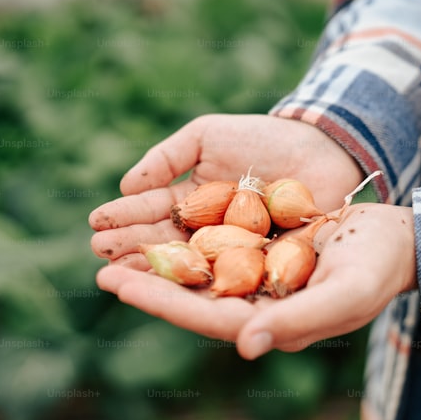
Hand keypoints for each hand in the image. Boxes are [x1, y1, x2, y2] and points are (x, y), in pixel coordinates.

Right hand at [88, 113, 362, 268]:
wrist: (325, 149)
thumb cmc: (265, 139)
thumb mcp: (207, 137)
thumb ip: (166, 158)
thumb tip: (126, 185)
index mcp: (193, 204)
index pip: (153, 214)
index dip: (125, 218)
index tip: (96, 223)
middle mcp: (208, 235)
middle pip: (164, 246)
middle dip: (130, 249)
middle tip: (99, 254)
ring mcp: (233, 256)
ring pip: (188, 266)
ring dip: (154, 271)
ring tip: (122, 273)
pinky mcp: (260, 272)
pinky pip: (227, 278)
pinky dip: (200, 281)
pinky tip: (176, 282)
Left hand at [95, 203, 417, 358]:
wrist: (401, 239)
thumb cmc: (378, 268)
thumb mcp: (344, 294)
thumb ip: (297, 321)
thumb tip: (244, 346)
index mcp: (272, 324)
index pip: (205, 317)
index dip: (161, 302)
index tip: (118, 285)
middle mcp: (258, 307)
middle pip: (192, 298)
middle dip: (149, 285)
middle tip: (101, 272)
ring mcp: (260, 282)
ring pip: (199, 273)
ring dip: (162, 263)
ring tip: (119, 250)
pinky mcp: (263, 257)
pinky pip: (216, 248)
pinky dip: (188, 239)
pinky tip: (161, 223)